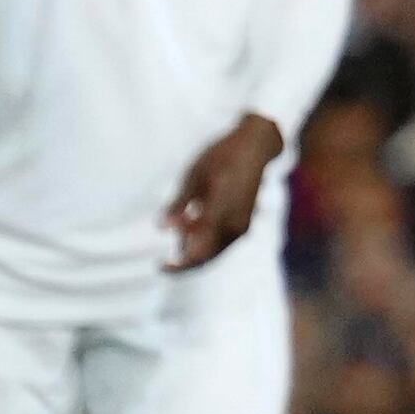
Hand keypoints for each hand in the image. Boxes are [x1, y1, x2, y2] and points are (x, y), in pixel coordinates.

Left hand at [164, 114, 285, 270]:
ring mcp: (242, 226)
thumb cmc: (221, 157)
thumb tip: (162, 228)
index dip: (178, 265)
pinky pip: (222, 243)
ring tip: (180, 228)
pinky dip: (205, 242)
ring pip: (214, 251)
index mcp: (219, 214)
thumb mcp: (193, 176)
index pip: (197, 253)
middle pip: (206, 258)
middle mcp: (234, 226)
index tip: (159, 265)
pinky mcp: (244, 224)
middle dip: (184, 259)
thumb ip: (178, 204)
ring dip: (194, 248)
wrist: (254, 147)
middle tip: (164, 257)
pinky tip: (194, 225)